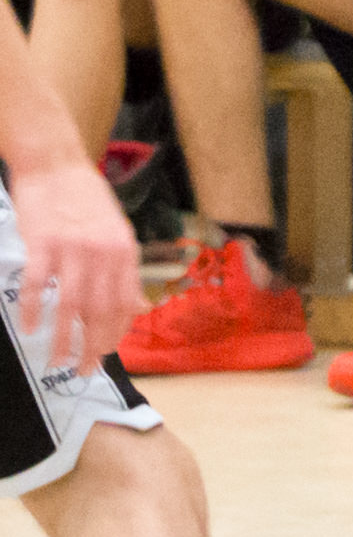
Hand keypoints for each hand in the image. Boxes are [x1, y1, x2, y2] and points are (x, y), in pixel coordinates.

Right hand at [7, 152, 141, 369]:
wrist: (56, 166)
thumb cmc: (86, 201)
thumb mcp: (118, 234)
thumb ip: (125, 271)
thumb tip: (138, 307)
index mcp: (125, 253)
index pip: (125, 304)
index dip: (116, 333)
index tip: (106, 354)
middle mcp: (104, 254)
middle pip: (101, 311)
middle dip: (94, 346)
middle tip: (85, 370)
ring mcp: (73, 249)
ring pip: (72, 305)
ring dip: (64, 339)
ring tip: (58, 362)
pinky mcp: (43, 243)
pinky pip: (38, 284)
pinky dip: (34, 309)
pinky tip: (29, 329)